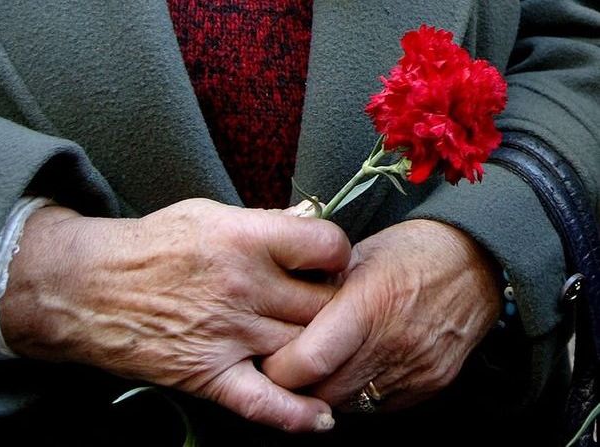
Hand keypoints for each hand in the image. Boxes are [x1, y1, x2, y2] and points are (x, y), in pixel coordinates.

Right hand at [0, 198, 350, 431]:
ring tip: (316, 340)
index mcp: (244, 238)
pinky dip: (296, 414)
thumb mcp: (207, 214)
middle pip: (324, 304)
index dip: (338, 254)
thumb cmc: (151, 247)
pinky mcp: (209, 373)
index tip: (331, 262)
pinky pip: (263, 402)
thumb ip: (262, 221)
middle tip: (324, 303)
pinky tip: (321, 416)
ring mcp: (227, 334)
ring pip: (306, 349)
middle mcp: (242, 287)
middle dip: (333, 304)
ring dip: (318, 348)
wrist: (89, 287)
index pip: (327, 246)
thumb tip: (308, 225)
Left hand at [262, 219, 500, 410]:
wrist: (478, 263)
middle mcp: (394, 343)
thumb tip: (282, 313)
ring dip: (329, 391)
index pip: (310, 360)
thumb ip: (321, 288)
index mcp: (370, 304)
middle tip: (290, 367)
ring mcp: (416, 369)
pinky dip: (359, 394)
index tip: (269, 360)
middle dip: (300, 385)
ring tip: (323, 367)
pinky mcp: (432, 384)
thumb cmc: (412, 251)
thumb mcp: (359, 254)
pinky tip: (356, 370)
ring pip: (351, 404)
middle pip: (326, 391)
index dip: (280, 368)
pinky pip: (381, 406)